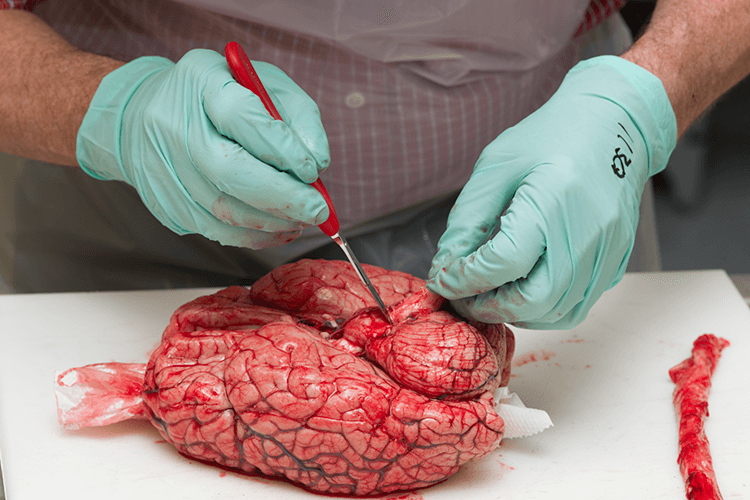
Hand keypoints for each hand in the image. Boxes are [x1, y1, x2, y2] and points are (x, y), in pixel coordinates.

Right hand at [76, 49, 329, 247]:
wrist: (140, 117)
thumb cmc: (214, 97)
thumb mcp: (262, 84)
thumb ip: (297, 116)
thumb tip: (318, 161)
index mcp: (200, 82)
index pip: (241, 115)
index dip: (281, 147)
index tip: (313, 170)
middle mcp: (173, 125)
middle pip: (229, 170)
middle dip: (283, 197)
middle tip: (318, 210)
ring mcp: (164, 169)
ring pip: (224, 210)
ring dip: (273, 222)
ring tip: (303, 219)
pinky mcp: (166, 205)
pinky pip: (217, 231)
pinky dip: (255, 236)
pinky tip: (280, 229)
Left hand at [427, 56, 676, 328]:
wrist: (614, 125)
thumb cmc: (552, 138)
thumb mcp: (496, 166)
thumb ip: (468, 220)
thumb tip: (446, 266)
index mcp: (555, 198)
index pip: (505, 261)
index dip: (466, 278)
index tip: (443, 278)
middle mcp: (589, 231)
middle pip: (534, 298)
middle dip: (488, 306)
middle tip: (462, 296)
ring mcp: (608, 251)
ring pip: (555, 311)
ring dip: (513, 313)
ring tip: (487, 294)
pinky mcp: (616, 261)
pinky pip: (575, 306)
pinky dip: (541, 310)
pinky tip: (519, 292)